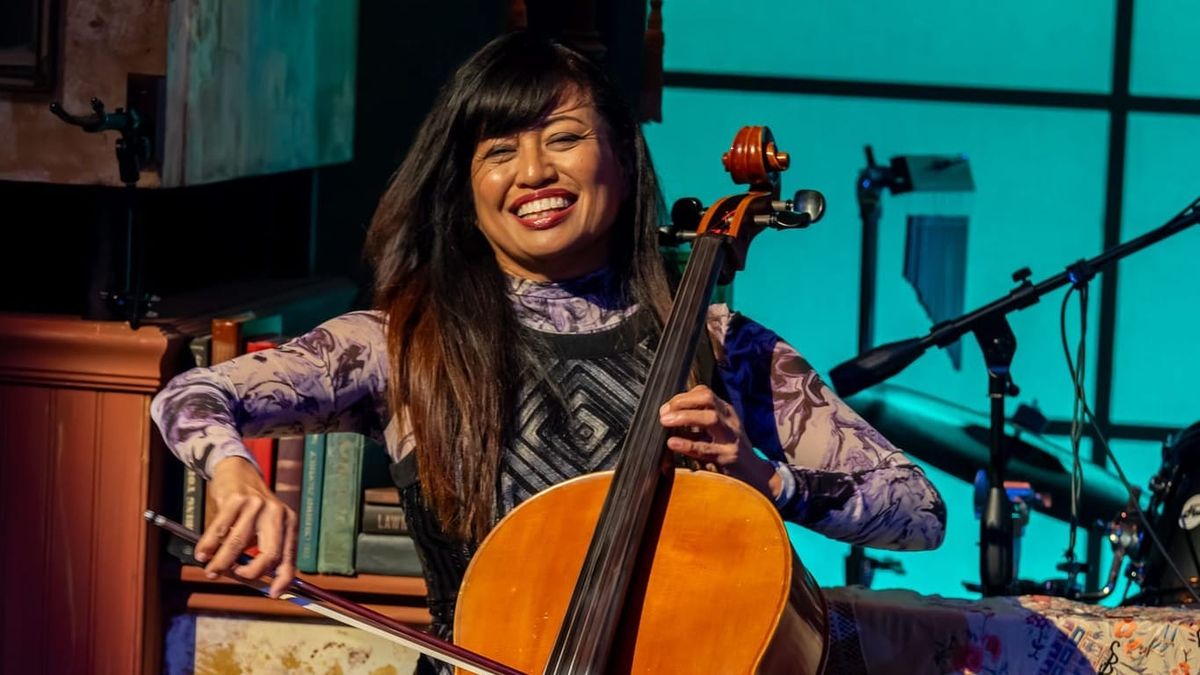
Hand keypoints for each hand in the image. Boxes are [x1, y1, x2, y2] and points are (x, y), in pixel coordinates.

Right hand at [195, 456, 297, 597]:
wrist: (238, 472)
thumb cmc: (251, 510)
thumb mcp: (265, 528)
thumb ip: (263, 552)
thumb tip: (260, 586)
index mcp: (289, 523)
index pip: (289, 557)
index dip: (283, 579)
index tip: (273, 594)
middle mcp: (277, 514)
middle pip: (269, 554)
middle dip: (251, 574)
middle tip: (234, 577)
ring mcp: (257, 505)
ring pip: (238, 544)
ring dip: (221, 563)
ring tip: (210, 570)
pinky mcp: (236, 499)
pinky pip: (219, 531)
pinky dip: (208, 546)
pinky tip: (201, 554)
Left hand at [659, 385, 780, 500]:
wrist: (755, 475)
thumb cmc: (729, 450)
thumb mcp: (719, 431)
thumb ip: (698, 421)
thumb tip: (668, 415)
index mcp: (726, 411)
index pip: (704, 393)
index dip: (683, 397)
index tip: (667, 407)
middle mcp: (730, 420)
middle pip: (708, 399)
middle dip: (683, 402)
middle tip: (663, 413)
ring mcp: (731, 438)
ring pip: (710, 419)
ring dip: (685, 417)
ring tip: (665, 422)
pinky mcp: (729, 457)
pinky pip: (707, 449)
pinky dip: (688, 445)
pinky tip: (673, 443)